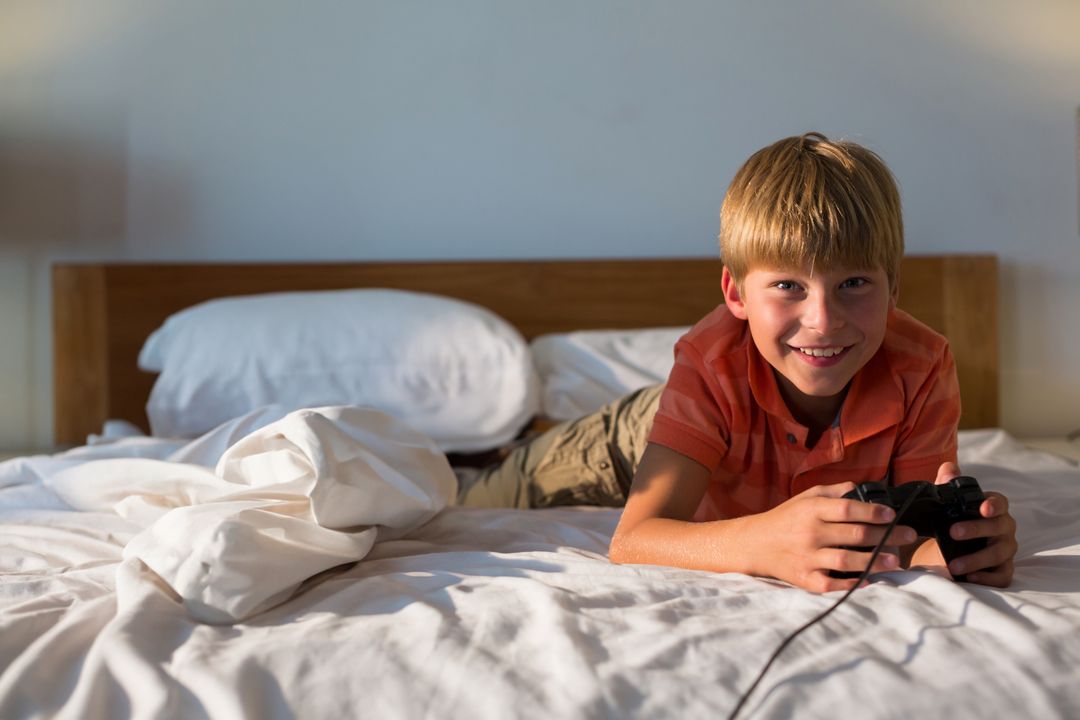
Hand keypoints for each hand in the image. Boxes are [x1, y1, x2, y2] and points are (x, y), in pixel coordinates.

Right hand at [745, 482, 917, 592]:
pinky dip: (852, 583)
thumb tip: (862, 488)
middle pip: (854, 534)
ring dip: (875, 560)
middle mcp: (810, 532)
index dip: (873, 511)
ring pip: (847, 560)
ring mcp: (807, 557)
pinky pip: (832, 583)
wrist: (754, 544)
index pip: (847, 508)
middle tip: (908, 536)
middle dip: (887, 535)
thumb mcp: (804, 497)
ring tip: (896, 561)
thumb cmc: (785, 518)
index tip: (892, 515)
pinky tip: (869, 580)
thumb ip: (833, 491)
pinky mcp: (804, 578)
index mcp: (811, 510)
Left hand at [934, 462, 1016, 586]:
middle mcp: (1003, 529)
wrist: (943, 552)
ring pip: (1000, 553)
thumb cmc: (949, 523)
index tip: (983, 508)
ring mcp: (1005, 551)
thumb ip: (945, 484)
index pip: (1000, 503)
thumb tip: (948, 468)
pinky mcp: (1001, 571)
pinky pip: (1002, 577)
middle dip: (977, 529)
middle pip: (1000, 527)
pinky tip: (971, 578)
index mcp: (992, 510)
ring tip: (953, 565)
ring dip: (977, 558)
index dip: (994, 504)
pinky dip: (988, 578)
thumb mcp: (943, 504)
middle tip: (953, 532)